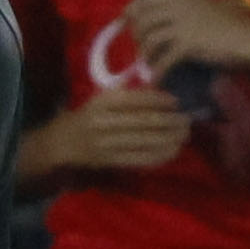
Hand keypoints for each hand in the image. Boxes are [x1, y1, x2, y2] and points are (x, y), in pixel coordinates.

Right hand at [41, 86, 191, 171]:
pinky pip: (141, 158)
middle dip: (170, 121)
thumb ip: (125, 93)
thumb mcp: (100, 98)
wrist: (62, 143)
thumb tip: (157, 87)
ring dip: (170, 138)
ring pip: (146, 141)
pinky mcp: (111, 161)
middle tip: (187, 120)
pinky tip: (172, 151)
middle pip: (145, 121)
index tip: (176, 102)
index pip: (137, 100)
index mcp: (102, 102)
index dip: (160, 101)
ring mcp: (107, 143)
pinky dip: (159, 155)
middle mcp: (105, 122)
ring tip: (184, 135)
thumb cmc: (86, 117)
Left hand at [125, 0, 249, 80]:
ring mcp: (182, 24)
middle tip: (139, 47)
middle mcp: (177, 6)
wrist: (247, 35)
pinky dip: (157, 70)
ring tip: (147, 63)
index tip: (123, 24)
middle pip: (142, 20)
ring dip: (144, 54)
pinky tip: (155, 79)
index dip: (129, 13)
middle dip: (136, 36)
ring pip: (150, 39)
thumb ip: (181, 7)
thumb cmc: (227, 22)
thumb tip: (159, 15)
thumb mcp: (201, 5)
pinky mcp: (188, 43)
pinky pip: (165, 58)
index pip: (142, 0)